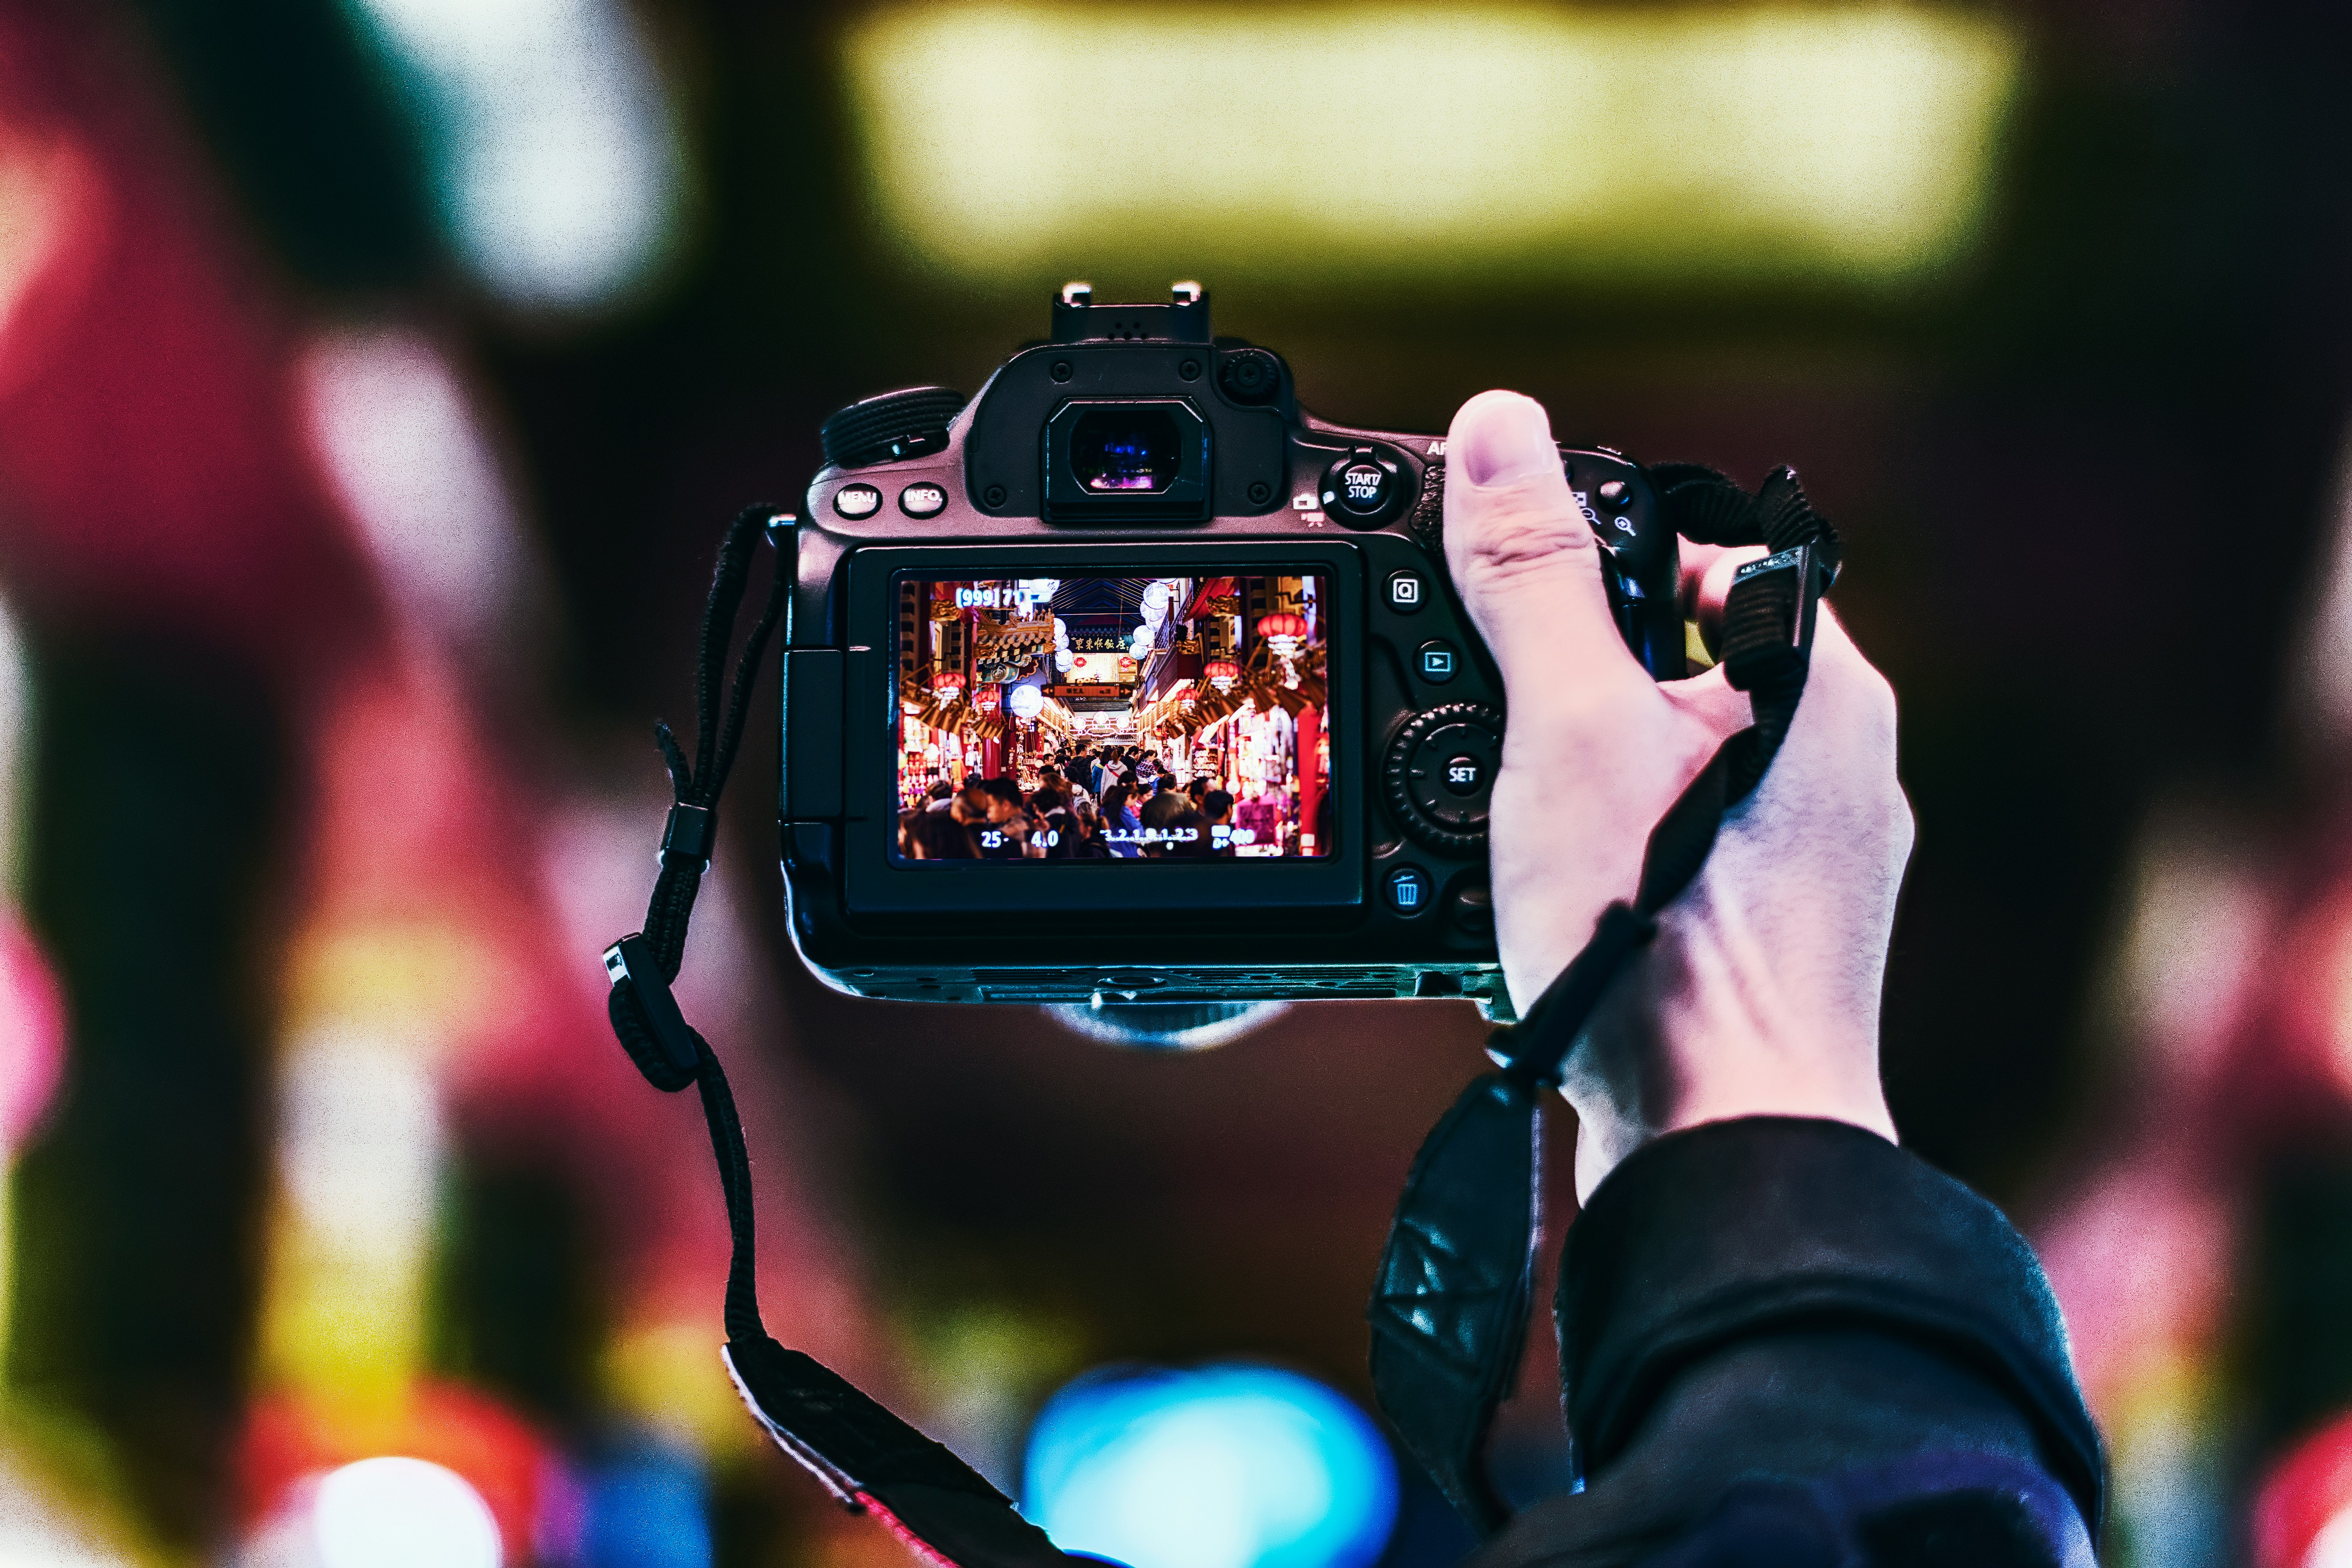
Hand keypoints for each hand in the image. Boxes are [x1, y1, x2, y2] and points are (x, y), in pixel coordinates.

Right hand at [1441, 391, 1910, 1200]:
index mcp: (1818, 686)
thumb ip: (1537, 575)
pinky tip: (1555, 900)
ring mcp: (1812, 866)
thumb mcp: (1572, 726)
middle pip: (1684, 663)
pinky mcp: (1773, 944)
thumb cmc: (1666, 943)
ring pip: (1674, 766)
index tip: (1517, 597)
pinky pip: (1676, 854)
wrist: (1719, 1151)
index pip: (1710, 556)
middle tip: (1497, 721)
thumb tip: (1502, 428)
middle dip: (1580, 679)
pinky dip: (1610, 858)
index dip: (1600, 557)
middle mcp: (1838, 768)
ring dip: (1586, 775)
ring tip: (1520, 824)